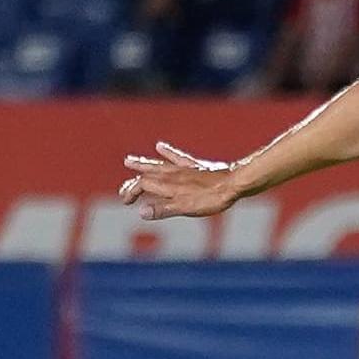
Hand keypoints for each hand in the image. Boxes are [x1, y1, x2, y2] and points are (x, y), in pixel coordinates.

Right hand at [117, 141, 243, 218]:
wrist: (234, 183)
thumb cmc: (211, 198)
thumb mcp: (185, 208)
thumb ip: (162, 209)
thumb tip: (140, 212)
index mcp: (168, 185)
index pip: (141, 186)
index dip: (131, 192)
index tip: (126, 202)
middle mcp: (173, 174)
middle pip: (147, 175)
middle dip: (133, 182)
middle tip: (124, 190)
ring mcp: (184, 168)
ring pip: (158, 165)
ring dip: (143, 164)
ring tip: (129, 161)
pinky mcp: (196, 165)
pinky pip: (178, 157)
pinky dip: (167, 152)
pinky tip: (160, 145)